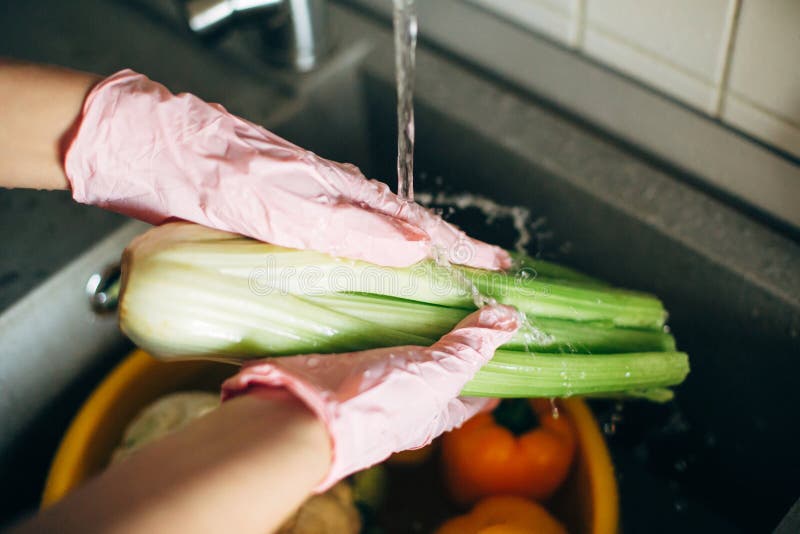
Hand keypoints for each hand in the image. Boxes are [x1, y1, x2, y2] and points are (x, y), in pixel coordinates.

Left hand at [64, 70, 509, 269]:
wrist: (149, 147)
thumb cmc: (212, 167)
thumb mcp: (284, 203)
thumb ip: (347, 226)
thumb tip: (413, 246)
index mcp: (341, 192)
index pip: (417, 223)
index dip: (460, 246)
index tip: (498, 265)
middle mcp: (331, 196)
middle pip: (404, 225)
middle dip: (447, 251)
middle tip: (482, 274)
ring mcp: (308, 202)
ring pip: (374, 230)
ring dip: (412, 253)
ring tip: (440, 276)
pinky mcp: (281, 212)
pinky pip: (342, 235)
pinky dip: (369, 252)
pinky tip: (363, 268)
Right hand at [221, 304, 519, 489]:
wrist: (309, 410)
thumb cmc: (381, 404)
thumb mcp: (438, 374)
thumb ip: (470, 347)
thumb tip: (511, 319)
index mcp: (436, 411)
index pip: (474, 392)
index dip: (492, 368)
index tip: (505, 339)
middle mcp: (408, 398)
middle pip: (438, 365)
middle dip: (452, 335)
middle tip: (470, 295)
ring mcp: (375, 377)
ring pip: (404, 345)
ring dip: (415, 319)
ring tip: (434, 283)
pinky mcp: (346, 357)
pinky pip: (371, 333)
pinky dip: (382, 313)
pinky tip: (390, 289)